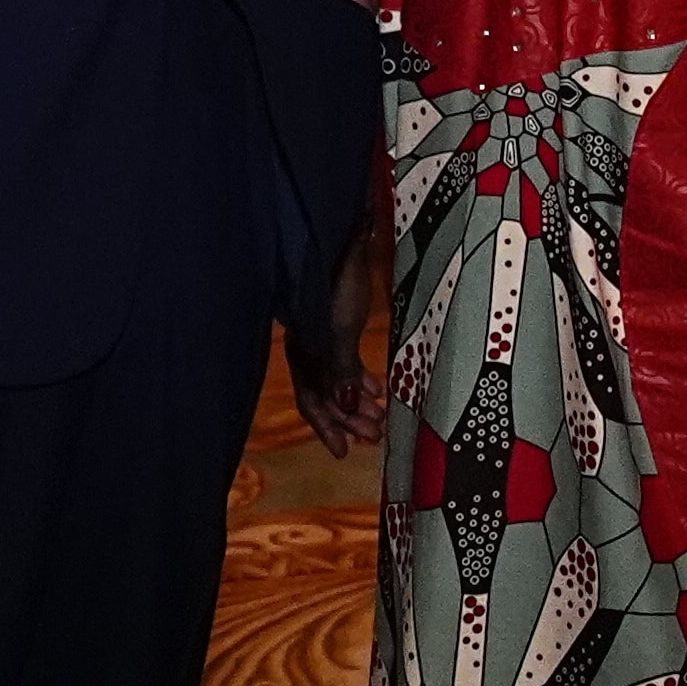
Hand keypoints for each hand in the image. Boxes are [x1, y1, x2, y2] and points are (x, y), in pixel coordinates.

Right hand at [294, 201, 388, 456]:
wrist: (334, 232)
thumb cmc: (337, 279)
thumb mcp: (341, 326)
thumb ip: (341, 366)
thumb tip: (348, 404)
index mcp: (305, 348)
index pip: (312, 398)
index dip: (327, 427)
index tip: (345, 453)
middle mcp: (309, 345)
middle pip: (325, 393)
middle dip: (349, 419)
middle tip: (376, 436)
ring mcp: (322, 332)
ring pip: (336, 377)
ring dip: (359, 401)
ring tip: (381, 419)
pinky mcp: (337, 318)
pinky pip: (345, 358)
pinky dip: (360, 375)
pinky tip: (379, 387)